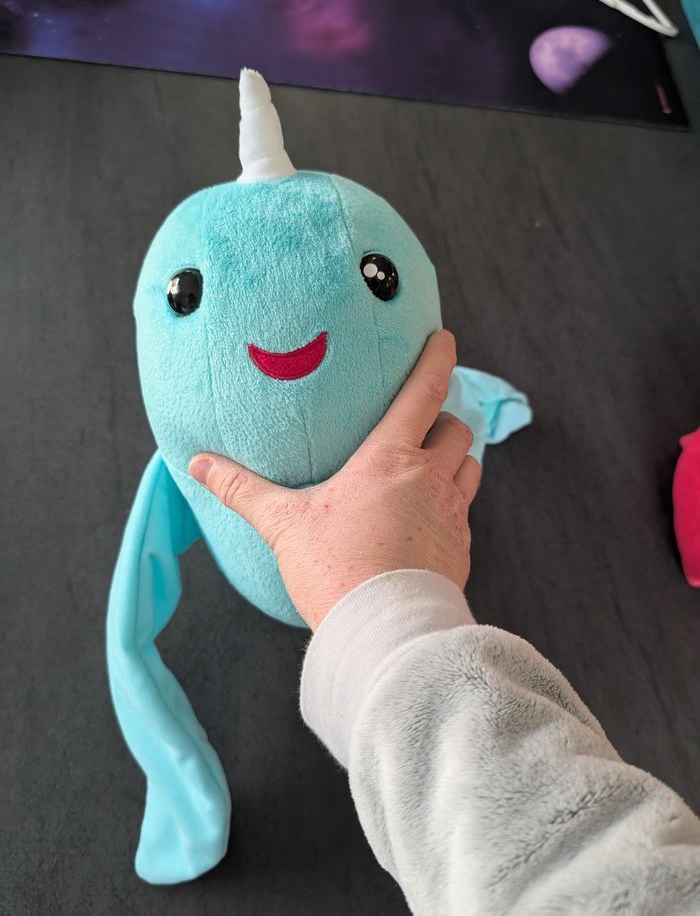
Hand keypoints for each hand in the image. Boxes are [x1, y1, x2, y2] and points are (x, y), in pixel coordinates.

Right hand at [189, 330, 480, 630]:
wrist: (383, 630)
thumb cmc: (334, 571)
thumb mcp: (284, 524)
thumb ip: (242, 490)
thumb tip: (199, 464)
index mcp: (389, 459)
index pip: (425, 391)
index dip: (438, 358)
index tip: (445, 338)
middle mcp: (430, 478)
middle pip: (457, 428)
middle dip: (445, 418)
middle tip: (426, 422)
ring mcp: (452, 514)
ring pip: (470, 466)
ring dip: (456, 458)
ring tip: (433, 464)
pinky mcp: (461, 549)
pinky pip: (467, 511)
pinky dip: (455, 502)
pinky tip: (430, 518)